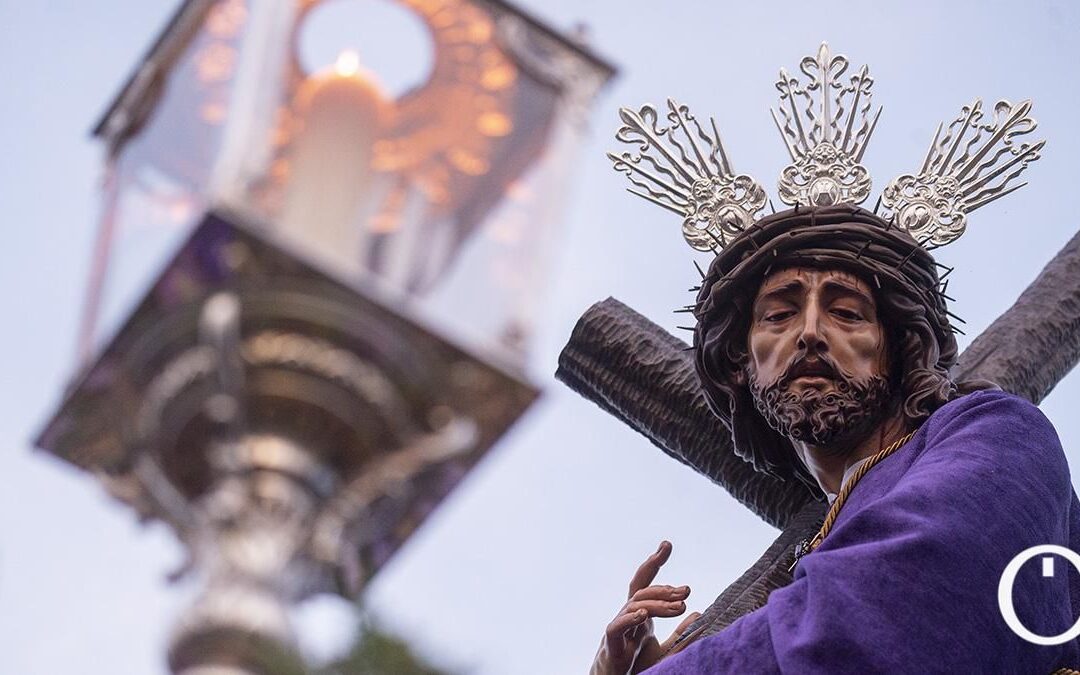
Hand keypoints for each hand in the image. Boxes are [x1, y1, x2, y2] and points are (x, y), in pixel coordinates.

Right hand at [590, 541, 701, 674]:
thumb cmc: (635, 665)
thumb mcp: (665, 649)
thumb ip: (681, 634)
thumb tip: (699, 614)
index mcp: (640, 613)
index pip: (647, 583)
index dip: (654, 562)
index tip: (666, 544)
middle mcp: (628, 615)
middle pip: (642, 589)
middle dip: (664, 585)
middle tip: (687, 590)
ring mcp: (619, 627)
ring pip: (635, 605)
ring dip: (658, 604)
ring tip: (679, 606)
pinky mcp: (612, 643)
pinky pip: (617, 626)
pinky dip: (630, 619)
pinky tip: (644, 615)